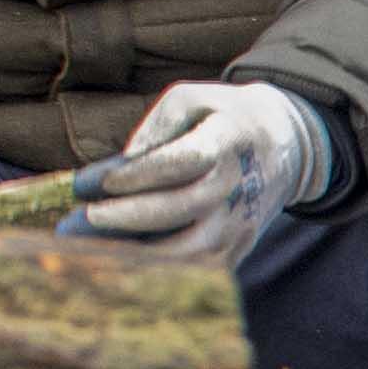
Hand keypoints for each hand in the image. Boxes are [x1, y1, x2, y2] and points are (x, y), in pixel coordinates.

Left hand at [65, 77, 332, 261]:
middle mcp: (242, 184)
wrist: (285, 146)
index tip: (100, 180)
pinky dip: (154, 269)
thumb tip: (121, 168)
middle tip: (83, 219)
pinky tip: (116, 261)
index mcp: (230, 138)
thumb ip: (156, 126)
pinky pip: (194, 268)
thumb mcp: (191, 99)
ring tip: (90, 248)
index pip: (187, 159)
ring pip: (190, 249)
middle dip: (129, 217)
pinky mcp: (239, 247)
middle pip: (185, 208)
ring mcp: (243, 221)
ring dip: (137, 252)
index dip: (142, 173)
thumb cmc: (221, 117)